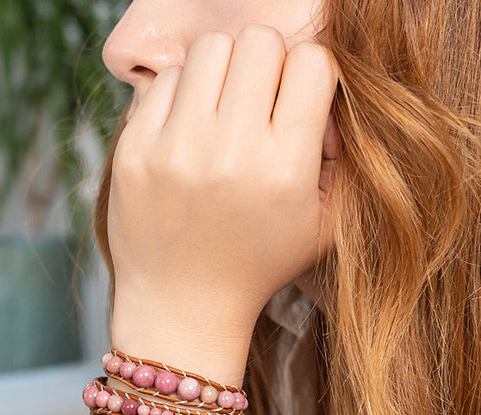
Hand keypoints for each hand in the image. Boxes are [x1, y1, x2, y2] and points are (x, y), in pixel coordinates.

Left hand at [108, 23, 339, 342]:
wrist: (183, 308)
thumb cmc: (258, 265)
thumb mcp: (323, 226)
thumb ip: (345, 158)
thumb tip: (328, 96)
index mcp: (284, 169)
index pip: (312, 61)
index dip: (310, 76)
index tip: (297, 103)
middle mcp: (230, 152)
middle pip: (259, 41)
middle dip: (267, 65)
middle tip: (258, 102)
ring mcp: (176, 149)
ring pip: (211, 49)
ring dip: (223, 73)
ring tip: (221, 113)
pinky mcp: (135, 151)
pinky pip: (165, 80)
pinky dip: (182, 96)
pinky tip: (188, 132)